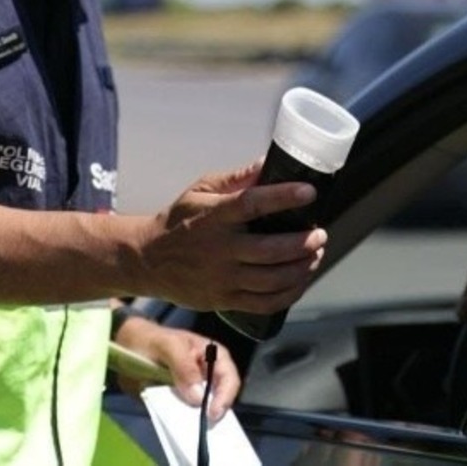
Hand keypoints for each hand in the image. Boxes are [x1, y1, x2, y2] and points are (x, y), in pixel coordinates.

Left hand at [113, 313, 238, 422]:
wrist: (125, 346)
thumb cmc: (151, 340)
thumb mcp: (168, 347)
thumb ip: (184, 367)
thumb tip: (198, 397)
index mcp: (212, 354)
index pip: (228, 376)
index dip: (225, 395)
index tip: (212, 413)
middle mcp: (207, 373)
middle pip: (221, 396)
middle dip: (215, 411)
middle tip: (204, 427)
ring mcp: (193, 388)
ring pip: (205, 408)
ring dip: (200, 420)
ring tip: (193, 432)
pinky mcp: (179, 400)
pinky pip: (186, 414)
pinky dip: (184, 422)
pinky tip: (179, 429)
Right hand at [136, 160, 326, 312]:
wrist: (147, 260)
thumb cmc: (179, 220)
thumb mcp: (201, 190)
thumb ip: (236, 179)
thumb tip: (268, 163)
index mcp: (214, 217)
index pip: (252, 204)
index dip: (283, 197)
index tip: (309, 192)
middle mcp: (219, 250)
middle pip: (269, 250)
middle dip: (303, 243)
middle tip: (320, 234)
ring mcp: (222, 278)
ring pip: (272, 280)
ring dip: (302, 268)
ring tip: (316, 254)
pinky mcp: (224, 300)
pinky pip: (264, 303)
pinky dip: (290, 294)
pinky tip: (301, 280)